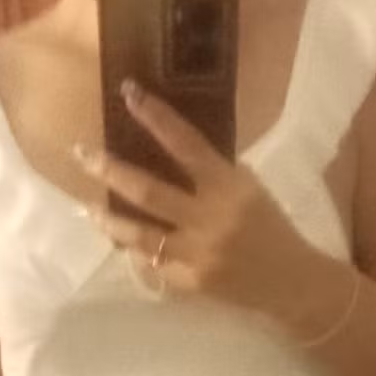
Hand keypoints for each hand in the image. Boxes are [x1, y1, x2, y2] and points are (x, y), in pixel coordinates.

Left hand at [72, 79, 314, 314]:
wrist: (294, 283)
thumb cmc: (272, 227)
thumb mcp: (250, 190)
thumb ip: (214, 174)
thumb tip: (172, 152)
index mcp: (229, 187)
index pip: (187, 144)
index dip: (156, 118)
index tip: (129, 93)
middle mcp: (210, 218)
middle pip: (148, 191)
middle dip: (110, 171)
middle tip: (82, 154)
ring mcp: (198, 254)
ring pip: (141, 235)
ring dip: (109, 219)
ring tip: (87, 208)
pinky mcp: (191, 282)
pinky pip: (153, 265)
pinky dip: (136, 253)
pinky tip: (122, 244)